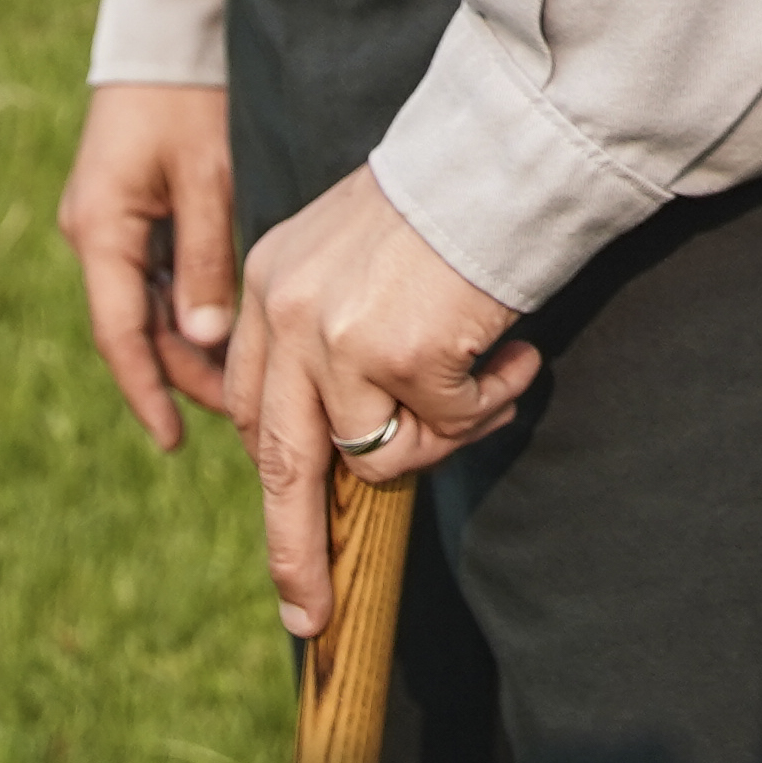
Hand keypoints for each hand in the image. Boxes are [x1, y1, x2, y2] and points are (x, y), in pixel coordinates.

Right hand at [56, 82, 236, 448]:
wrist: (167, 36)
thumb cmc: (189, 101)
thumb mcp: (205, 178)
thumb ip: (204, 258)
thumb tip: (204, 342)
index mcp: (100, 231)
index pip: (120, 336)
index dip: (148, 392)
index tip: (175, 439)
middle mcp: (94, 235)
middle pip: (133, 328)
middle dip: (180, 375)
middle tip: (237, 414)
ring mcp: (108, 225)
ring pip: (144, 307)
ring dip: (184, 346)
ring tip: (238, 384)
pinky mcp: (128, 212)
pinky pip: (151, 277)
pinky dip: (183, 309)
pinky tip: (222, 332)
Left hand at [227, 168, 540, 634]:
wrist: (506, 147)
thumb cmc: (452, 199)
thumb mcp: (361, 256)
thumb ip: (335, 330)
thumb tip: (353, 441)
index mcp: (267, 285)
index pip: (250, 405)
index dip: (281, 469)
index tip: (292, 529)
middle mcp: (284, 313)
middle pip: (280, 463)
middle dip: (293, 551)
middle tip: (306, 615)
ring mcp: (335, 337)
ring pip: (378, 456)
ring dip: (444, 436)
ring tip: (491, 375)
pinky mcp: (395, 354)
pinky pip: (445, 428)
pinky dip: (488, 403)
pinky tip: (511, 351)